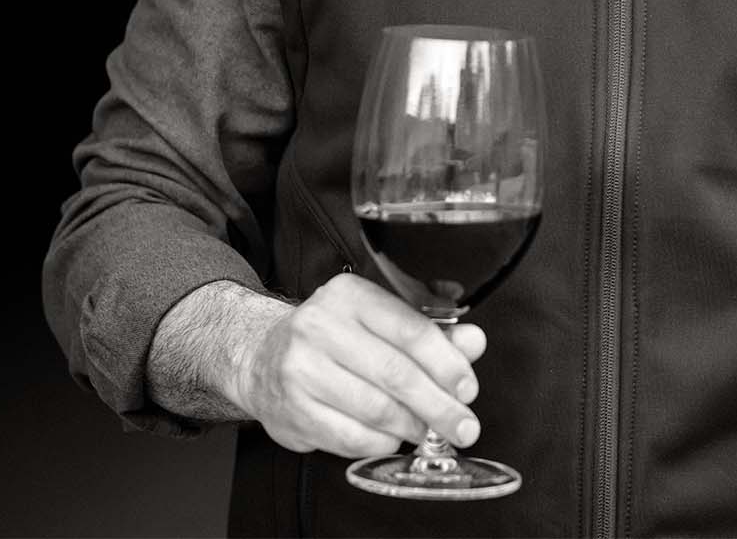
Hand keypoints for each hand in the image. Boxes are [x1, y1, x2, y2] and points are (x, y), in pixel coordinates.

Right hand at [235, 273, 485, 457]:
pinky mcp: (292, 410)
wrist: (263, 357)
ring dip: (412, 426)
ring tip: (430, 431)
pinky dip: (381, 442)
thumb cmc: (334, 337)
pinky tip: (394, 437)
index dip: (446, 362)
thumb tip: (473, 343)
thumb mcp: (380, 319)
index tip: (468, 387)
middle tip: (463, 424)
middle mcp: (320, 326)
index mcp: (350, 295)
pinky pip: (350, 437)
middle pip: (395, 373)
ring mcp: (301, 370)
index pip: (409, 329)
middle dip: (438, 405)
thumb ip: (431, 331)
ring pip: (375, 408)